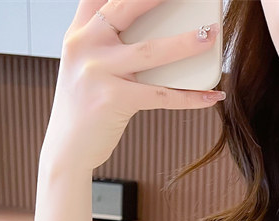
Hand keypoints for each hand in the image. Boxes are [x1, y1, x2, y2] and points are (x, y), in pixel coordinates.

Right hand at [43, 0, 222, 170]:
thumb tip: (152, 31)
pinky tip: (212, 96)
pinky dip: (190, 96)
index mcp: (78, 33)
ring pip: (151, 51)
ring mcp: (97, 71)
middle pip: (125, 8)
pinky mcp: (113, 99)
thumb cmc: (85, 107)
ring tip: (210, 37)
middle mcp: (84, 45)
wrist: (67, 148)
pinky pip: (161, 95)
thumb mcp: (86, 66)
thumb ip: (105, 43)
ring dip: (186, 43)